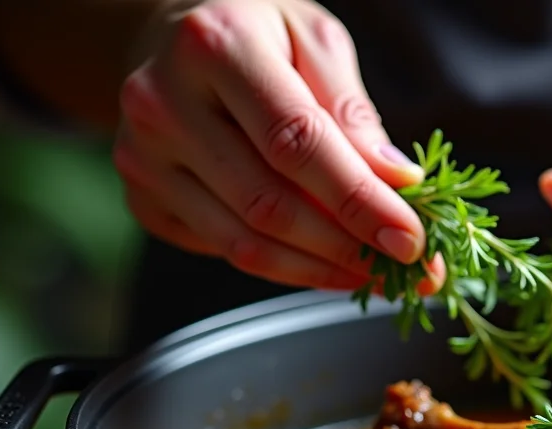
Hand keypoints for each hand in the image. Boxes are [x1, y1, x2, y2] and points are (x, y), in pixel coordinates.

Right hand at [113, 0, 443, 291]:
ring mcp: (142, 157)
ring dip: (319, 269)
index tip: (409, 239)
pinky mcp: (143, 198)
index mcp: (216, 46)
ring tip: (373, 272)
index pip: (297, 143)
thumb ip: (352, 112)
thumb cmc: (255, 33)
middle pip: (269, 205)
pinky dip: (284, 265)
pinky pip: (224, 250)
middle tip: (403, 267)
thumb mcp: (314, 40)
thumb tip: (395, 184)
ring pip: (244, 243)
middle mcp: (164, 102)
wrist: (170, 36)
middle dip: (347, 247)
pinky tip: (323, 259)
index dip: (358, 201)